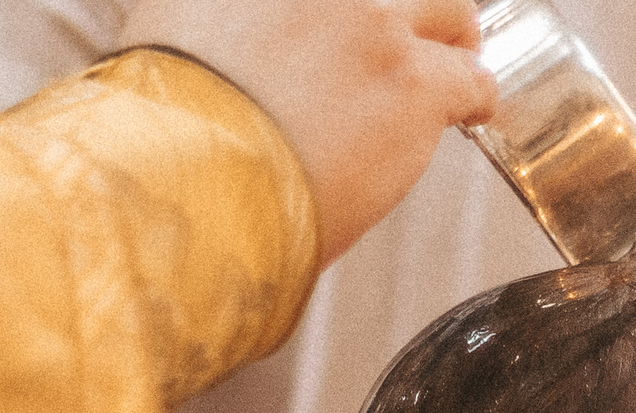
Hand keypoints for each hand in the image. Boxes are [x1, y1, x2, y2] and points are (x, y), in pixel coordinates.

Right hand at [119, 0, 493, 265]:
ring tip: (455, 68)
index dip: (352, 9)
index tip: (351, 20)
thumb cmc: (161, 120)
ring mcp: (372, 18)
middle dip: (413, 6)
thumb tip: (220, 19)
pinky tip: (472, 112)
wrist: (184, 173)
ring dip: (454, 37)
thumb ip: (204, 5)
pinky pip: (474, 79)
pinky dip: (476, 96)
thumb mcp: (159, 23)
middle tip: (416, 30)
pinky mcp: (413, 80)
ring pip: (450, 8)